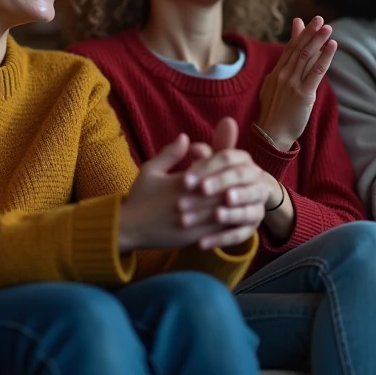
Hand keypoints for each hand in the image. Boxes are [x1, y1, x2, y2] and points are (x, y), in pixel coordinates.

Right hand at [119, 119, 266, 251]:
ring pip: (223, 211)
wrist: (128, 227)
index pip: (210, 171)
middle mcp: (190, 201)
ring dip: (236, 205)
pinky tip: (238, 220)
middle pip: (221, 191)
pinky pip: (218, 231)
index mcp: (181, 182)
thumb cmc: (139, 197)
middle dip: (235, 186)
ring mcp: (193, 220)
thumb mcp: (150, 170)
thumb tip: (186, 137)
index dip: (223, 168)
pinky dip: (229, 224)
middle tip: (247, 181)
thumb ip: (170, 154)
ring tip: (247, 200)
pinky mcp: (193, 237)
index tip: (232, 165)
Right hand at [256, 17, 337, 149]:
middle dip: (309, 32)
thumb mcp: (270, 89)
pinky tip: (332, 46)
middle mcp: (283, 75)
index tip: (304, 21)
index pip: (288, 49)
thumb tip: (281, 64)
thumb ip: (278, 74)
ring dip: (318, 40)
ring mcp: (292, 83)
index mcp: (275, 73)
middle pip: (298, 49)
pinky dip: (325, 57)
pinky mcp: (303, 94)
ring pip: (307, 56)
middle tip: (319, 19)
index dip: (298, 35)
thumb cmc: (273, 114)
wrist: (271, 134)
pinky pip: (316, 71)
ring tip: (328, 28)